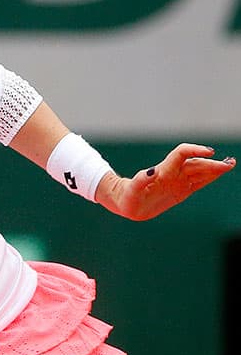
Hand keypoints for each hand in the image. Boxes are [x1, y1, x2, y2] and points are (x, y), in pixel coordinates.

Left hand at [98, 143, 235, 220]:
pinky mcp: (180, 191)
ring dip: (214, 168)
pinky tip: (219, 174)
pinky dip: (209, 178)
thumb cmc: (127, 196)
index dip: (195, 151)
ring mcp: (177, 181)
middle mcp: (172, 173)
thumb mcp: (132, 190)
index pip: (182, 154)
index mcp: (163, 171)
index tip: (209, 152)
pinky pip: (198, 183)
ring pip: (199, 172)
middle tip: (229, 163)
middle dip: (212, 163)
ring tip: (230, 164)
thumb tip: (151, 171)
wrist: (126, 203)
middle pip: (195, 163)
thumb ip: (141, 180)